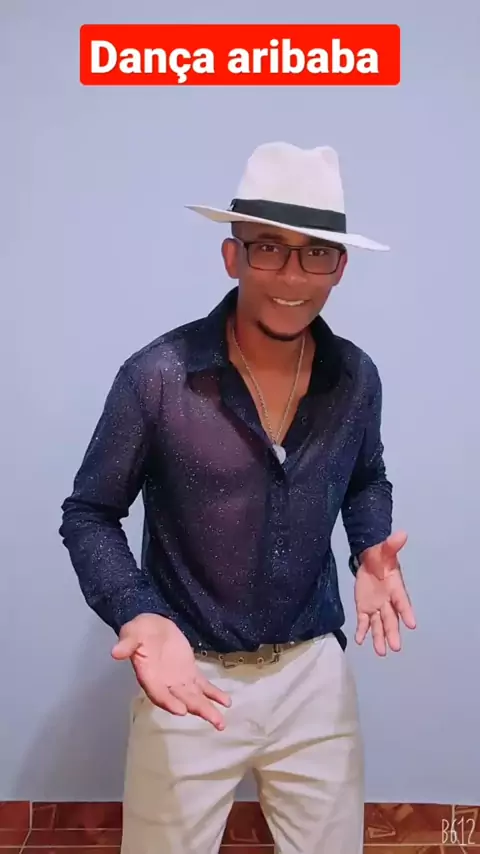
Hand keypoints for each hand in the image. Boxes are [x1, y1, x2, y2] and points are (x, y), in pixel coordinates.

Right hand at [111, 614, 230, 729]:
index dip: (169, 702)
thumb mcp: (131, 633)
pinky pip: (203, 685)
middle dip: (198, 710)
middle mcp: (165, 683)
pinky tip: (226, 702)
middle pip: (182, 700)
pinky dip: (214, 693)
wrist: (151, 626)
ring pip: (194, 697)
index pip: (158, 693)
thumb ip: (127, 643)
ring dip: (208, 708)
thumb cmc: (139, 631)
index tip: (181, 711)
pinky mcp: (189, 673)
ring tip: (221, 721)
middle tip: (215, 721)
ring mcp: (179, 680)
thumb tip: (115, 652)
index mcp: (149, 676)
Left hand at [354, 530, 415, 655]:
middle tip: (396, 647)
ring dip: (379, 638)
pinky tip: (360, 641)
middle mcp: (388, 601)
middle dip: (393, 632)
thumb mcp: (385, 550)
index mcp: (396, 588)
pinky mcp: (364, 609)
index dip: (407, 612)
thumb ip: (392, 545)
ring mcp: (376, 607)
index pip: (402, 601)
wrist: (369, 560)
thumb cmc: (381, 557)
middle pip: (392, 619)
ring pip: (379, 625)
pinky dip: (362, 631)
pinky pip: (364, 622)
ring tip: (381, 652)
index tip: (413, 624)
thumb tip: (402, 534)